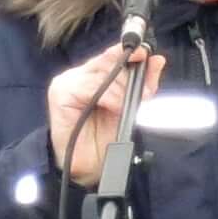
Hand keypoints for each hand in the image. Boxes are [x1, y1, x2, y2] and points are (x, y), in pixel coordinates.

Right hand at [46, 41, 139, 182]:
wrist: (88, 166)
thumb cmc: (106, 138)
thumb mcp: (132, 107)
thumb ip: (144, 84)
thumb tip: (157, 59)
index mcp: (94, 75)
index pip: (112, 56)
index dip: (128, 52)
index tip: (145, 53)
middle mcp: (80, 75)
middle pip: (108, 62)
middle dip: (131, 77)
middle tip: (146, 93)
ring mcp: (67, 82)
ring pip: (101, 74)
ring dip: (122, 90)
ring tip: (133, 105)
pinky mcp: (60, 94)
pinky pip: (90, 87)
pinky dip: (109, 97)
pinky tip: (117, 108)